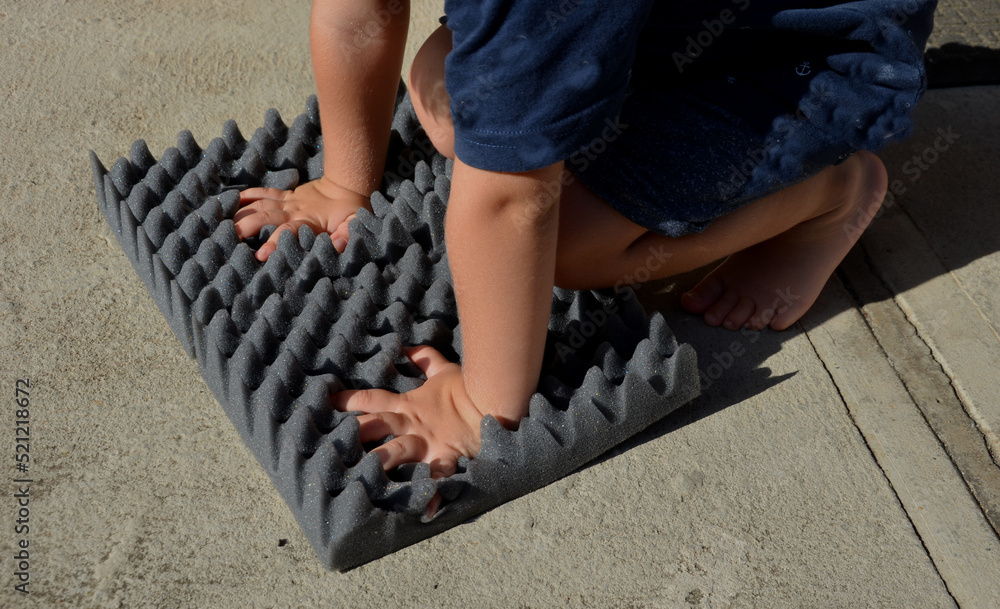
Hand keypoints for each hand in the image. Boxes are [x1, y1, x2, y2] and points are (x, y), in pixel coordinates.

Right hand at [235, 177, 371, 260]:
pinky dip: (247, 196)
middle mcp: (294, 210)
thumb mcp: (354, 224)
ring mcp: (288, 202)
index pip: (288, 232)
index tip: (260, 255)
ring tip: (222, 225)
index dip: (274, 243)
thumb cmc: (351, 210)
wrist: (347, 184)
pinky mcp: (285, 196)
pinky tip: (229, 202)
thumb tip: (339, 247)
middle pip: (264, 217)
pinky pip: (263, 193)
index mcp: (308, 221)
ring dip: (241, 213)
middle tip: (228, 239)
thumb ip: (346, 235)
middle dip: (246, 227)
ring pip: (259, 205)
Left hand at [333, 346, 483, 515]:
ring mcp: (428, 444)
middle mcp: (413, 426)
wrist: (494, 399)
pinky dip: (433, 495)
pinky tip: (426, 512)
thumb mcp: (444, 370)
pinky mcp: (447, 458)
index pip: (373, 400)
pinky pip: (438, 478)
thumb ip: (425, 358)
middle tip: (329, 444)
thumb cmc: (467, 387)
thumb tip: (409, 347)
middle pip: (376, 427)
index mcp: (409, 406)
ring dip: (381, 461)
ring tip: (361, 475)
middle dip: (353, 434)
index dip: (350, 400)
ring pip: (398, 451)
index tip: (328, 402)